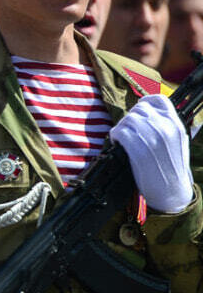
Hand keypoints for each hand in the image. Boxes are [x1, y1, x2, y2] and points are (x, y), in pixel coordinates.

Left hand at [110, 94, 191, 213]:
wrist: (172, 192)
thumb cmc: (171, 169)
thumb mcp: (177, 142)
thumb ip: (166, 126)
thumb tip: (147, 115)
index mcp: (176, 124)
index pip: (159, 100)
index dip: (145, 102)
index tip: (138, 109)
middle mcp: (165, 128)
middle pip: (139, 109)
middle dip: (130, 118)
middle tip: (128, 131)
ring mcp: (152, 138)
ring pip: (128, 119)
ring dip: (121, 128)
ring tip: (123, 140)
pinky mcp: (139, 150)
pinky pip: (119, 132)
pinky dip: (115, 137)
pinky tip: (119, 145)